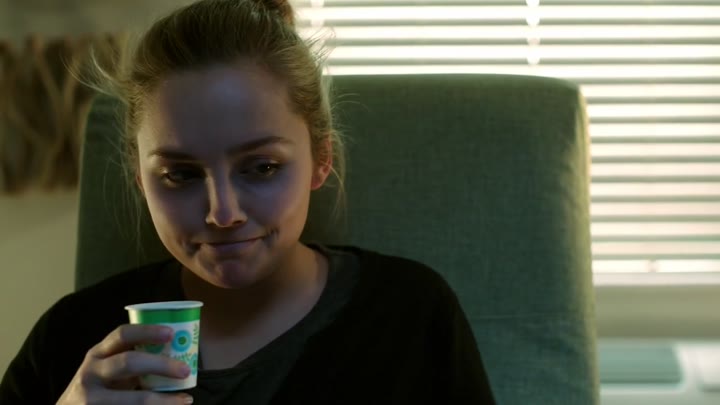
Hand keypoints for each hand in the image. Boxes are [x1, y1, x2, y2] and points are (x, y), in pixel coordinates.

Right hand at [56, 324, 193, 403]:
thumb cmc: (99, 386)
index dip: (147, 331)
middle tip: (185, 370)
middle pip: (128, 362)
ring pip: (132, 399)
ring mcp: (91, 399)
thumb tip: (180, 354)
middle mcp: (91, 373)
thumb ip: (133, 358)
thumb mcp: (107, 367)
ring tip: (185, 400)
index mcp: (98, 354)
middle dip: (160, 365)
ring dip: (162, 400)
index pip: (122, 335)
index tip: (171, 333)